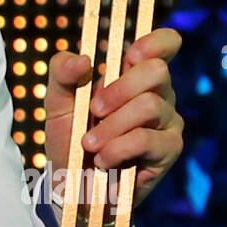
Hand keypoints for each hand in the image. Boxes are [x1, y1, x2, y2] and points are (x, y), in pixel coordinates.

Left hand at [44, 27, 184, 212]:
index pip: (164, 44)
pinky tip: (104, 160)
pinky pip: (146, 138)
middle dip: (119, 89)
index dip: (156, 42)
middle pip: (157, 70)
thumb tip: (84, 60)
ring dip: (111, 126)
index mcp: (134, 74)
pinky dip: (117, 149)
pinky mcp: (169, 150)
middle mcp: (158, 93)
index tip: (132, 54)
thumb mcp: (57, 103)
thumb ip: (62, 74)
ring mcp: (168, 121)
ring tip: (90, 144)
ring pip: (149, 106)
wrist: (72, 185)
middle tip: (93, 111)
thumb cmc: (69, 138)